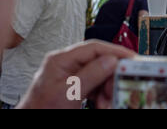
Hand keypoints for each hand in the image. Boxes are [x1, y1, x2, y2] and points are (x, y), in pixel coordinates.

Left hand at [16, 40, 135, 108]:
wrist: (32, 123)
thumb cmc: (41, 111)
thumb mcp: (69, 93)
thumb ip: (91, 74)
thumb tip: (112, 60)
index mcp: (61, 60)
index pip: (94, 47)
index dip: (114, 51)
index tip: (131, 58)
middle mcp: (66, 65)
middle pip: (99, 62)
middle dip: (111, 77)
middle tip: (119, 87)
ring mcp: (70, 77)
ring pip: (99, 76)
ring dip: (107, 90)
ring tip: (107, 103)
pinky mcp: (74, 88)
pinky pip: (95, 87)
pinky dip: (102, 96)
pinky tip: (102, 104)